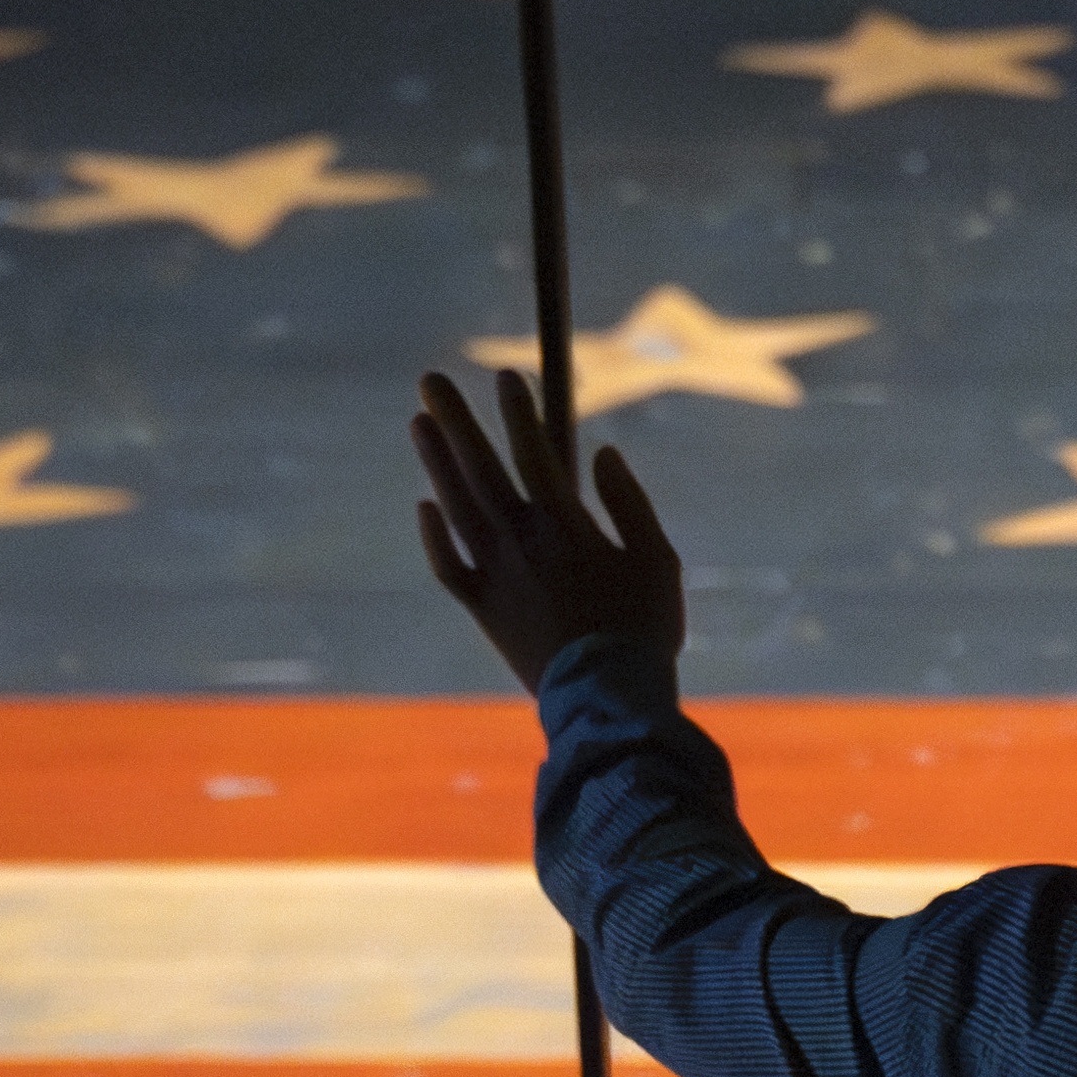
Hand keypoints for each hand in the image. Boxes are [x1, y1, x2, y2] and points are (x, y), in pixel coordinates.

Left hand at [412, 367, 685, 691]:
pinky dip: (433, 535)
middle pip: (480, 469)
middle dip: (456, 420)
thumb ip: (629, 504)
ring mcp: (496, 575)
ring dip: (435, 462)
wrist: (606, 702)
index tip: (505, 375)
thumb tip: (602, 454)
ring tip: (418, 422)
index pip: (534, 453)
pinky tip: (425, 506)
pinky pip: (448, 565)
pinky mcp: (484, 609)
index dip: (518, 411)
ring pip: (455, 507)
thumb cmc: (643, 631)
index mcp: (566, 527)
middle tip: (429, 380)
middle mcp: (520, 542)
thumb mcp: (658, 562)